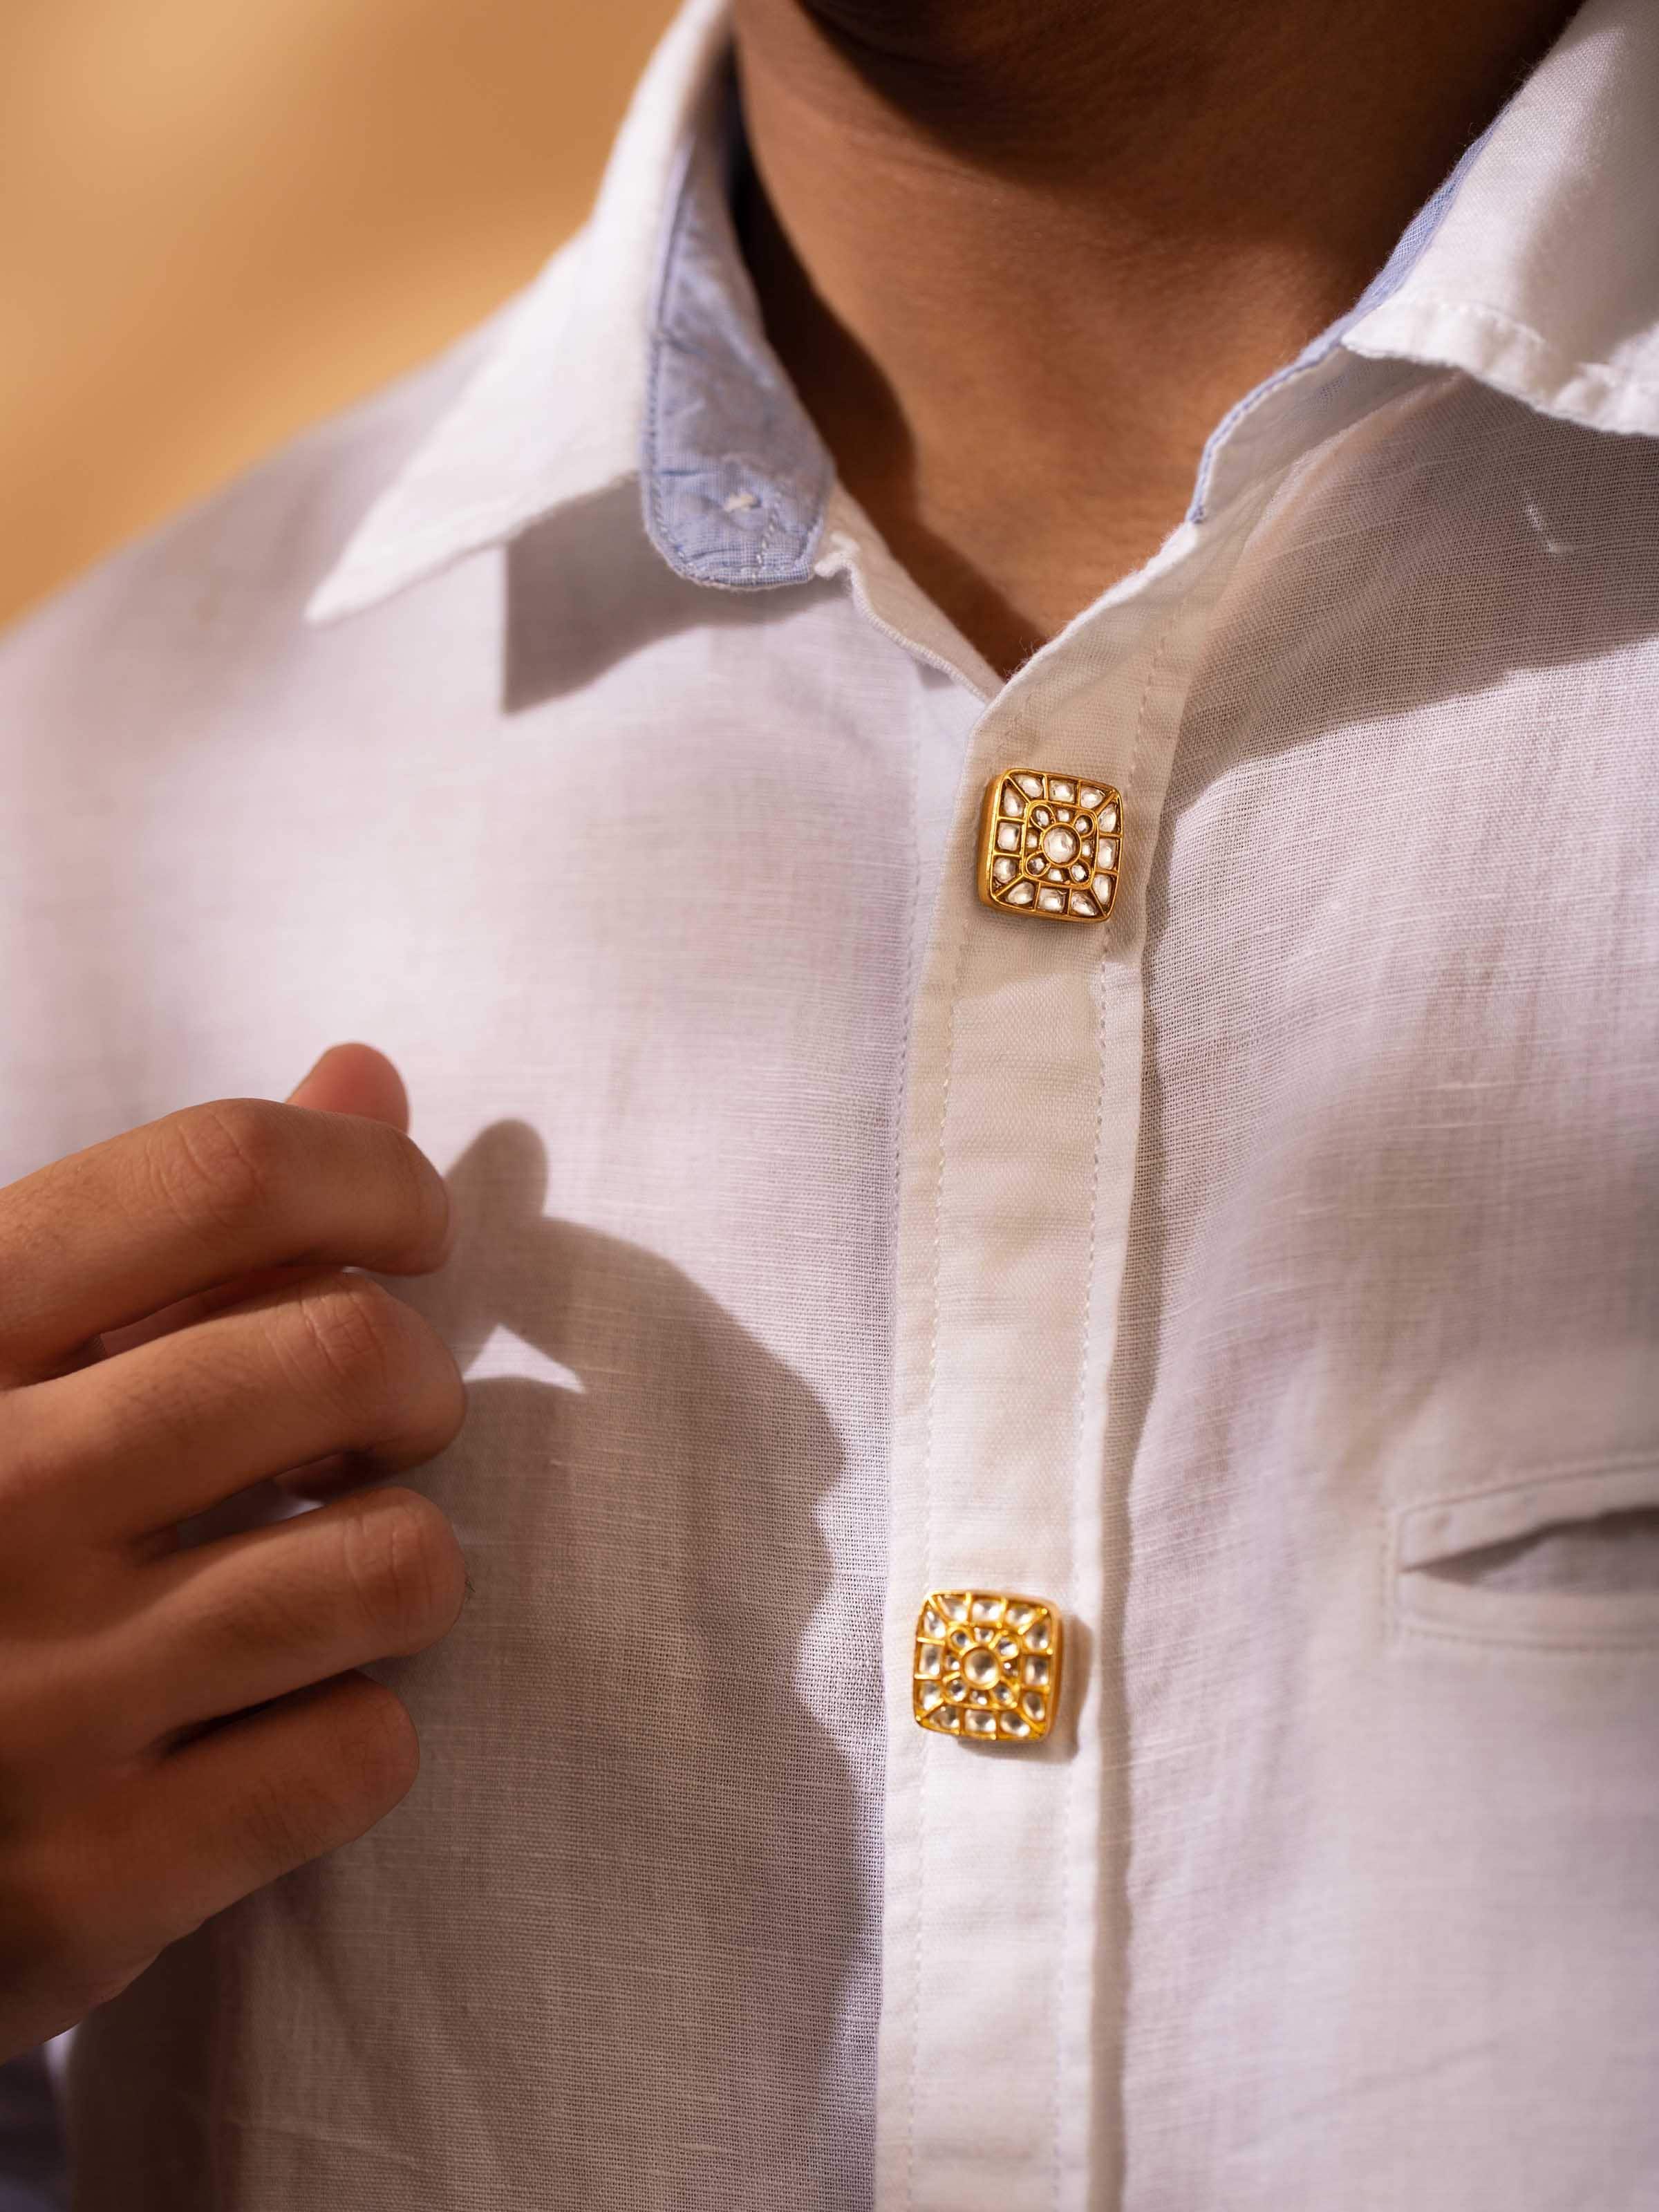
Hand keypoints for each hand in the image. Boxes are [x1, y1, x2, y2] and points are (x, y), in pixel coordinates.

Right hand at [0, 1045, 466, 2060]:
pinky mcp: (83, 1884)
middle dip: (412, 1379)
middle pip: (344, 1352)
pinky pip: (359, 1755)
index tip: (411, 1224)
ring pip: (393, 1561)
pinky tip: (282, 1717)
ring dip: (403, 1556)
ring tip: (332, 1568)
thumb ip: (172, 1225)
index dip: (372, 1176)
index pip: (219, 1173)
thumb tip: (366, 1076)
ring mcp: (29, 1704)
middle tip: (380, 1419)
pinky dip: (358, 1729)